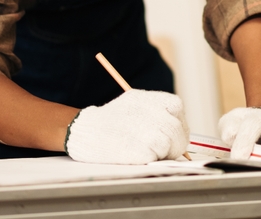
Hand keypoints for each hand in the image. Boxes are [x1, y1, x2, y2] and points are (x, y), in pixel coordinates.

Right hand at [65, 89, 188, 163]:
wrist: (83, 130)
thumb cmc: (109, 119)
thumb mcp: (134, 102)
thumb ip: (157, 111)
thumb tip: (177, 128)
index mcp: (152, 99)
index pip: (177, 109)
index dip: (177, 123)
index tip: (172, 132)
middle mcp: (153, 113)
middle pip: (177, 132)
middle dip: (174, 144)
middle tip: (164, 150)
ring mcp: (149, 133)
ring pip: (170, 146)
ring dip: (162, 152)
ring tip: (147, 151)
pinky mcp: (141, 152)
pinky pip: (156, 158)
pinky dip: (150, 159)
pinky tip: (136, 154)